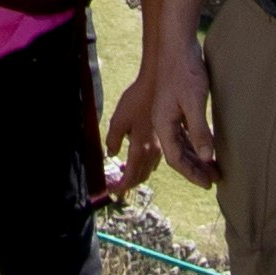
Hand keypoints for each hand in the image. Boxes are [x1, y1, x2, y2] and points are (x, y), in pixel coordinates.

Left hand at [102, 61, 161, 185]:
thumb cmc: (136, 99)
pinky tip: (139, 156)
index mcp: (140, 149)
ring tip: (126, 172)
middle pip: (141, 176)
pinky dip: (146, 163)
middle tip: (117, 184)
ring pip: (149, 168)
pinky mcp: (165, 137)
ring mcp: (161, 145)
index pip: (131, 177)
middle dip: (129, 183)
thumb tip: (110, 154)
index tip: (112, 191)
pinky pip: (155, 158)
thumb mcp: (118, 119)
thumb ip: (113, 139)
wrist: (157, 83)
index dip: (121, 187)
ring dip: (138, 174)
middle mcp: (153, 152)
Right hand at [147, 47, 218, 183]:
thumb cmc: (184, 70)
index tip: (208, 183)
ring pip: (181, 144)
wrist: (177, 44)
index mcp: (162, 123)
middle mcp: (163, 121)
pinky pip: (184, 133)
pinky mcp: (176, 107)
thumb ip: (199, 130)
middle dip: (196, 169)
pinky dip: (195, 144)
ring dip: (197, 158)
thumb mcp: (194, 101)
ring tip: (214, 169)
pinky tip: (208, 148)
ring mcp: (168, 114)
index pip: (175, 158)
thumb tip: (207, 157)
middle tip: (215, 180)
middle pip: (178, 154)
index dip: (192, 173)